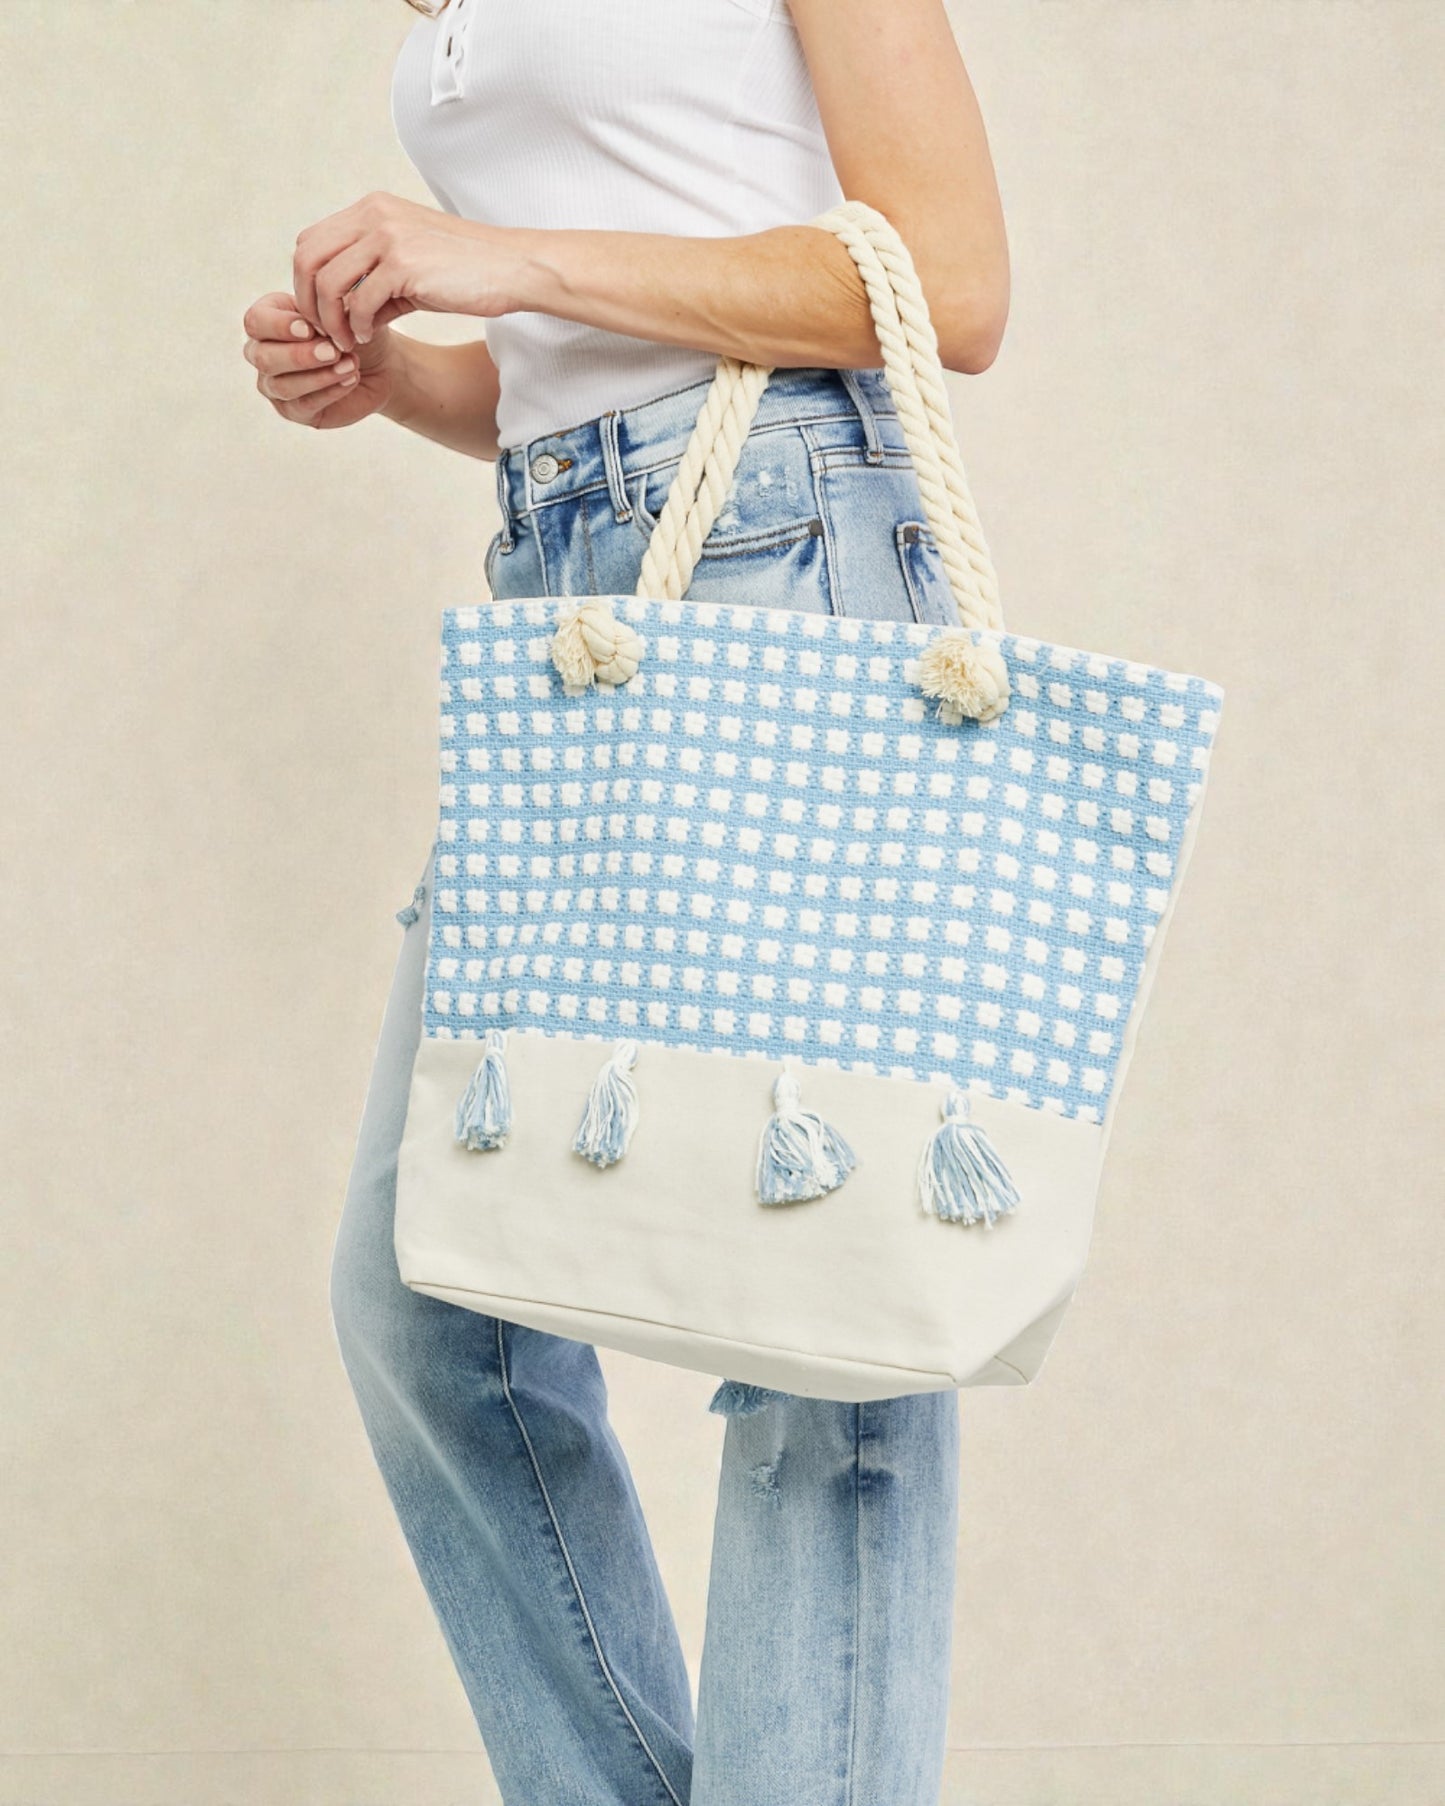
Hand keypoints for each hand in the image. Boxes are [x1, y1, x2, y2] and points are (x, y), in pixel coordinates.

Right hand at [241, 290, 394, 430]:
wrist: (378, 364)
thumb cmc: (351, 331)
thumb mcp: (338, 312)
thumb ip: (321, 313)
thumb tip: (312, 327)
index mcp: (266, 320)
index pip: (255, 322)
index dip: (279, 327)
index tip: (310, 329)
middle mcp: (262, 354)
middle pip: (263, 358)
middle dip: (299, 355)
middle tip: (334, 351)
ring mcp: (274, 386)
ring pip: (283, 385)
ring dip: (320, 375)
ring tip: (350, 364)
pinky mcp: (294, 411)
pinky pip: (305, 404)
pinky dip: (331, 391)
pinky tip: (351, 379)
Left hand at [291, 191, 520, 353]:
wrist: (512, 268)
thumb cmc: (466, 271)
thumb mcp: (411, 266)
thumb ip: (374, 280)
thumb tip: (345, 312)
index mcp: (373, 209)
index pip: (312, 241)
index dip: (308, 280)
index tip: (325, 312)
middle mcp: (374, 215)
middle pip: (308, 257)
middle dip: (309, 301)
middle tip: (326, 331)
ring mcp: (387, 236)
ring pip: (328, 282)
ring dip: (331, 319)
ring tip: (347, 340)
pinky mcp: (403, 263)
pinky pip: (359, 301)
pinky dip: (357, 326)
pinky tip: (369, 336)